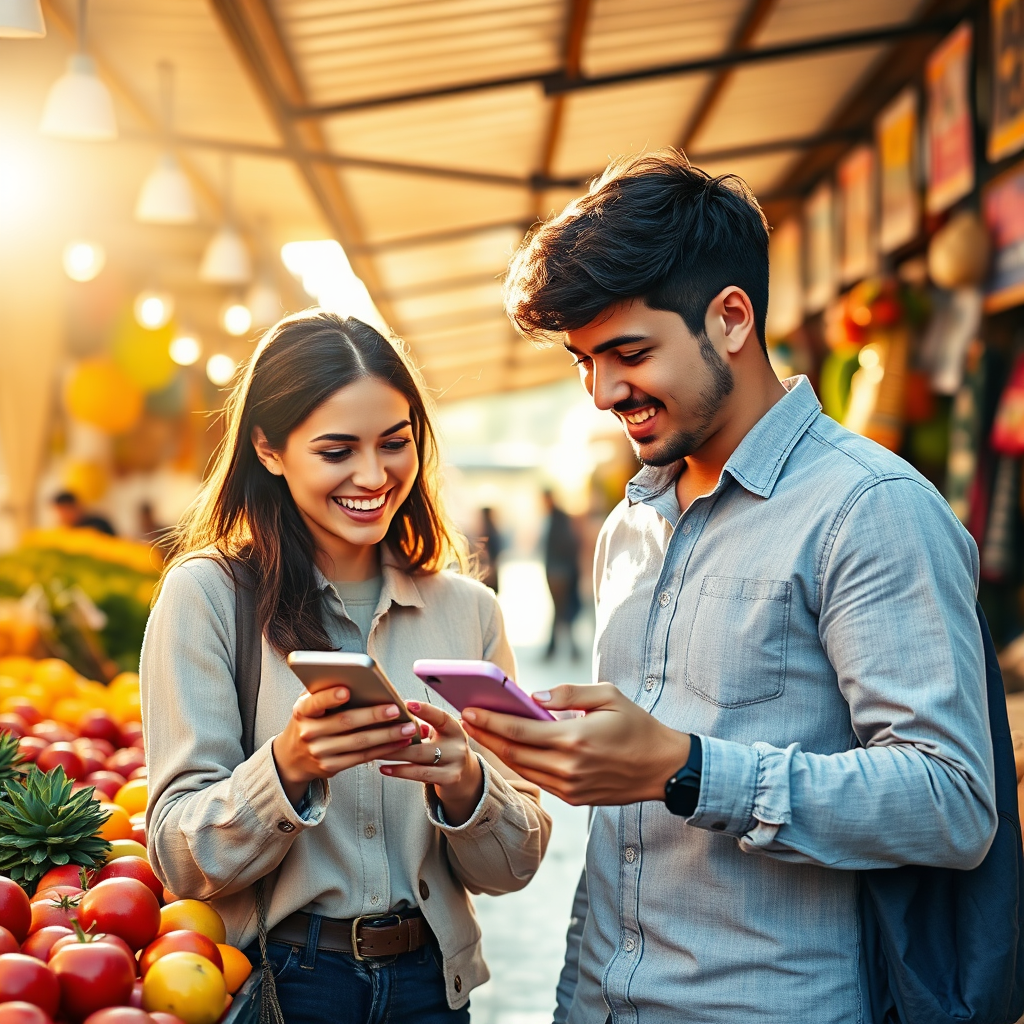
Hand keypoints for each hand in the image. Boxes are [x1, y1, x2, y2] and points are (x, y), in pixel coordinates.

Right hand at [272, 686, 419, 805]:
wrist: (292, 756)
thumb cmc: (310, 720)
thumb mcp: (309, 703)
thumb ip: (326, 691)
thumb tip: (361, 679)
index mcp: (302, 711)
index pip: (314, 702)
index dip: (329, 697)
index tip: (346, 690)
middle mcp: (308, 732)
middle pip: (345, 722)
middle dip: (373, 715)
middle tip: (396, 709)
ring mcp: (319, 752)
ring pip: (358, 742)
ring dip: (387, 735)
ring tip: (408, 728)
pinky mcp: (331, 767)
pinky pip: (361, 758)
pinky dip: (383, 749)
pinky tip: (399, 742)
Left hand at [379, 700, 483, 825]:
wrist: (466, 777)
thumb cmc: (445, 750)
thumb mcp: (441, 735)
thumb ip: (424, 726)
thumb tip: (396, 715)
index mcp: (454, 729)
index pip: (441, 717)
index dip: (425, 710)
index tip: (407, 704)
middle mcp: (457, 746)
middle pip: (423, 743)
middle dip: (397, 740)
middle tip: (377, 734)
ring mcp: (455, 764)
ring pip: (419, 760)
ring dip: (394, 756)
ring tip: (376, 753)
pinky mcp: (449, 779)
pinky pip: (420, 774)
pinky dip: (400, 771)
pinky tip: (385, 769)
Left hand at [461, 683, 689, 805]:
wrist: (664, 769)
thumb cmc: (638, 726)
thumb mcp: (609, 696)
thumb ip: (569, 693)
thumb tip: (533, 696)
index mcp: (575, 739)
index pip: (519, 731)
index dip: (490, 720)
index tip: (469, 709)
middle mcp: (568, 767)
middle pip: (513, 752)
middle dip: (485, 735)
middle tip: (464, 719)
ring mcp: (570, 786)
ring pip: (522, 768)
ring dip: (497, 751)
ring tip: (480, 731)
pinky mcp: (574, 798)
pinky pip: (538, 779)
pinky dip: (519, 764)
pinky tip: (508, 749)